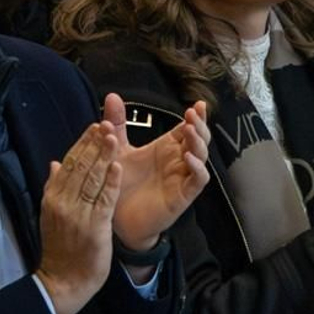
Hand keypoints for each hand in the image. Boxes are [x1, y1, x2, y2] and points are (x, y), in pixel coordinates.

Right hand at [36, 121, 120, 313]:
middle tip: (106, 123)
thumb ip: (54, 187)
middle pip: (80, 166)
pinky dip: (111, 182)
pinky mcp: (94, 226)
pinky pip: (104, 199)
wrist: (63, 280)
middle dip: (94, 143)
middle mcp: (63, 202)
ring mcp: (78, 213)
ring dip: (103, 155)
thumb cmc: (61, 248)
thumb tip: (55, 162)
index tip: (93, 126)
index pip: (68, 163)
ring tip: (113, 136)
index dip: (82, 143)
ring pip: (92, 178)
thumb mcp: (51, 214)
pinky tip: (118, 166)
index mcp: (52, 197)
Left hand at [107, 94, 210, 250]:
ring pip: (201, 157)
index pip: (187, 129)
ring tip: (189, 129)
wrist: (114, 217)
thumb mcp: (116, 149)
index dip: (196, 116)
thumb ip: (117, 123)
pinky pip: (197, 181)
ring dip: (198, 142)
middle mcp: (177, 162)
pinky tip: (187, 157)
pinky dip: (196, 168)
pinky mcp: (182, 196)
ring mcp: (182, 179)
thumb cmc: (120, 183)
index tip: (197, 103)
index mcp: (166, 149)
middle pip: (199, 139)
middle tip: (193, 113)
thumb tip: (112, 96)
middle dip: (200, 125)